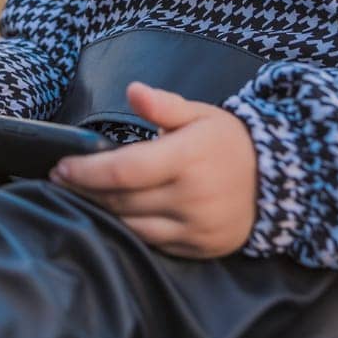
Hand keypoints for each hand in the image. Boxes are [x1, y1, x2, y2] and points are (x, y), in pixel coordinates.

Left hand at [50, 81, 257, 258]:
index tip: (60, 166)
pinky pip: (152, 243)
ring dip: (100, 211)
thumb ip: (164, 105)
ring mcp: (196, 227)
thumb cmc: (228, 142)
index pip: (123, 171)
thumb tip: (133, 90)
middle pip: (120, 200)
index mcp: (188, 158)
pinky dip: (127, 230)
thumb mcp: (200, 115)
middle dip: (83, 190)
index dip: (85, 172)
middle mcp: (192, 196)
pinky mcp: (199, 247)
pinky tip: (112, 214)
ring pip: (131, 226)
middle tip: (60, 178)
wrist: (278, 180)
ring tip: (80, 195)